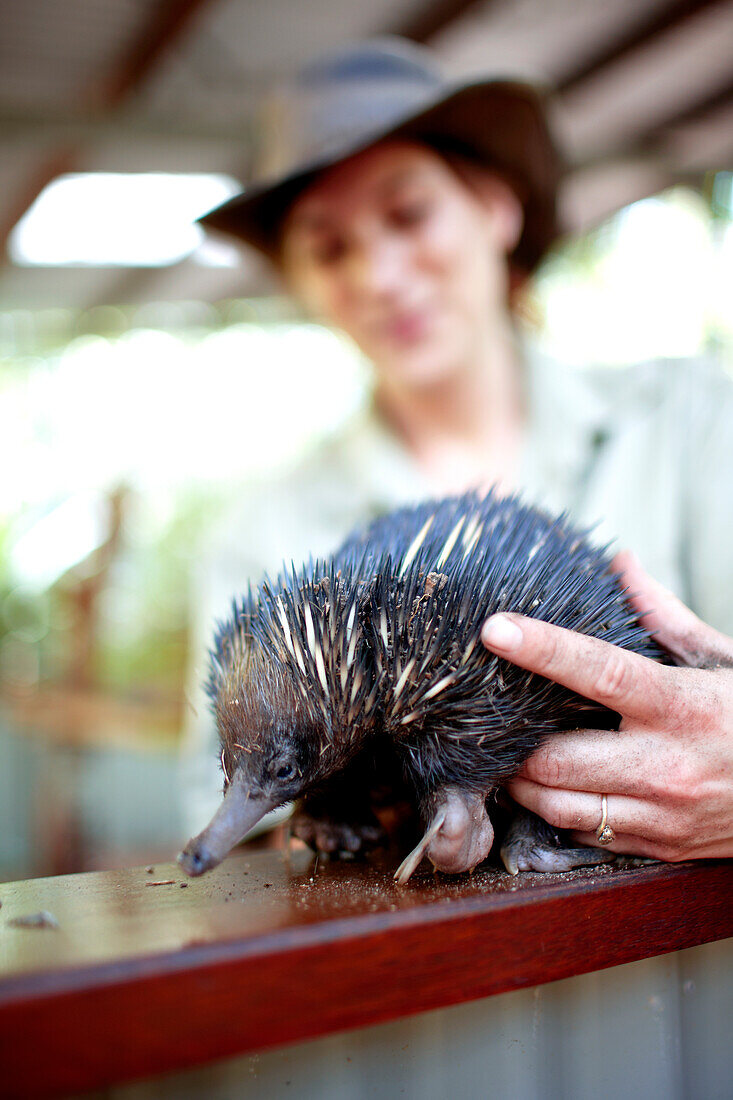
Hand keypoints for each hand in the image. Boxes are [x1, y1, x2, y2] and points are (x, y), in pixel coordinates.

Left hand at [480, 550, 732, 860]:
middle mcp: (668, 764)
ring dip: (524, 781)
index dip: (542, 649)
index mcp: (684, 705)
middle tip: (499, 715)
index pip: (599, 672)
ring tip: (517, 753)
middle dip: (514, 739)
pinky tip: (556, 786)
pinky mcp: (659, 846)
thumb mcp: (721, 661)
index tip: (495, 629)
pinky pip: (583, 834)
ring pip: (558, 804)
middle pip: (556, 758)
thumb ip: (663, 616)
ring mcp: (662, 813)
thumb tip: (621, 564)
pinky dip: (557, 809)